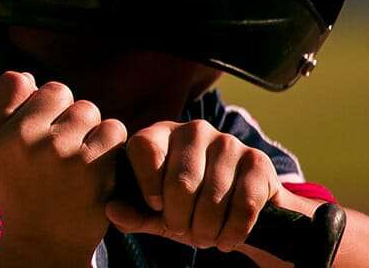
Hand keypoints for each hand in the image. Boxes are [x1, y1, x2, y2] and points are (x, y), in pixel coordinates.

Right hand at [0, 71, 129, 258]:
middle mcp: (20, 139)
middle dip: (62, 114)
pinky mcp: (92, 165)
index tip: (32, 126)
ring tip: (75, 160)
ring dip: (88, 130)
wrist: (45, 240)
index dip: (31, 100)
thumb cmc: (21, 189)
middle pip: (57, 91)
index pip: (16, 81)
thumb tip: (30, 78)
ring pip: (87, 109)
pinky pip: (112, 129)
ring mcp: (58, 151)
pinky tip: (95, 167)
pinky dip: (109, 146)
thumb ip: (2, 109)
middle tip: (56, 149)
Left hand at [104, 120, 284, 252]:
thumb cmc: (187, 207)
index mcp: (161, 135)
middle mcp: (193, 130)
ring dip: (207, 229)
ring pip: (212, 196)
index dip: (147, 184)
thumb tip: (111, 210)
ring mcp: (228, 142)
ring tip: (205, 237)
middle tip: (185, 232)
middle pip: (181, 181)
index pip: (144, 147)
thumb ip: (133, 213)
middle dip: (181, 219)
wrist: (239, 211)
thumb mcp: (156, 214)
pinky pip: (243, 204)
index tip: (156, 208)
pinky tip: (227, 239)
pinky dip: (233, 231)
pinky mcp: (257, 160)